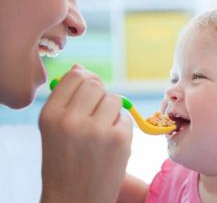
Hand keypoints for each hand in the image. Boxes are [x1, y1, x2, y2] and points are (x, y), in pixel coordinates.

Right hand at [39, 64, 132, 202]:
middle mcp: (71, 119)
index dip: (86, 80)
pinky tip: (110, 145)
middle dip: (99, 96)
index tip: (89, 92)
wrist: (75, 200)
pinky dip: (120, 128)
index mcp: (50, 115)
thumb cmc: (65, 162)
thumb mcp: (54, 130)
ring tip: (102, 132)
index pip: (75, 76)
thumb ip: (66, 98)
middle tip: (95, 115)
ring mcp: (96, 129)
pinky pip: (125, 118)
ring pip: (114, 99)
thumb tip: (81, 68)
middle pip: (96, 84)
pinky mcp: (119, 139)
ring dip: (112, 112)